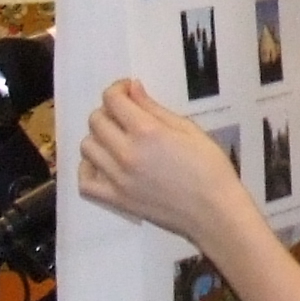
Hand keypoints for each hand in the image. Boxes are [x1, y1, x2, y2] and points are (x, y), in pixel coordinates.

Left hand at [76, 78, 253, 246]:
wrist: (214, 212)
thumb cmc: (210, 168)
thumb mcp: (188, 129)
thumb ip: (155, 109)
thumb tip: (132, 88)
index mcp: (146, 131)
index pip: (112, 99)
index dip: (118, 88)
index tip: (128, 91)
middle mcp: (126, 153)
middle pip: (96, 121)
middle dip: (109, 111)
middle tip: (126, 116)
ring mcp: (117, 179)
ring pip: (87, 147)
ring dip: (99, 138)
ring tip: (117, 140)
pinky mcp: (116, 201)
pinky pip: (85, 182)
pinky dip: (88, 170)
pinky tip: (104, 165)